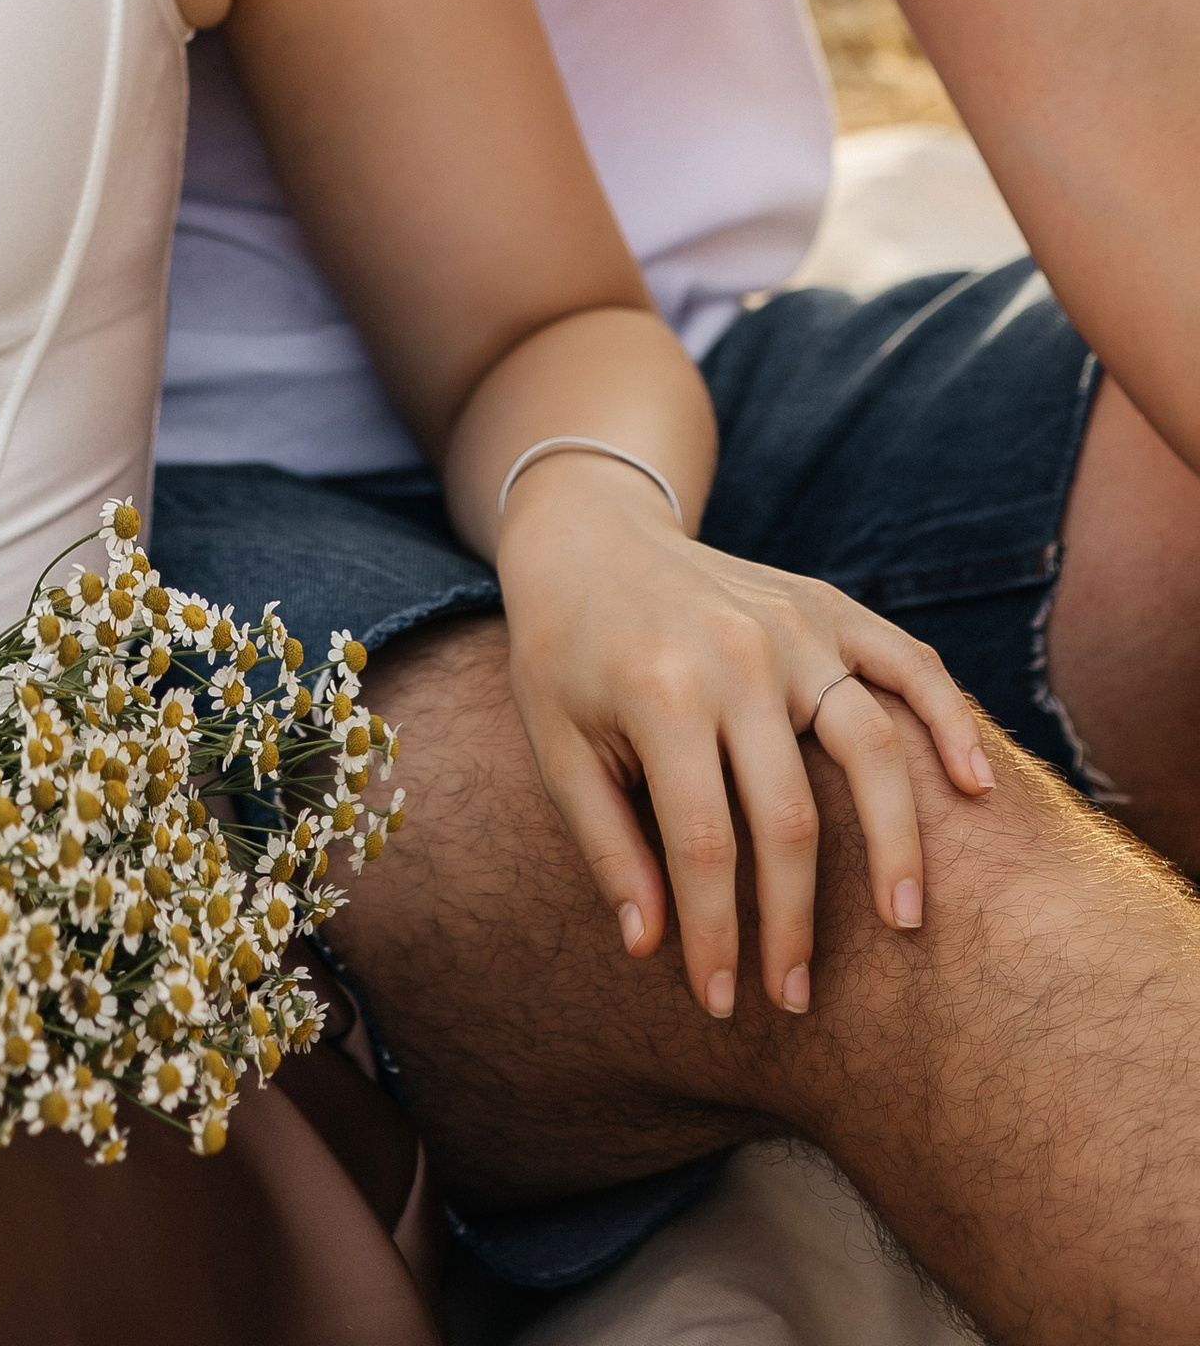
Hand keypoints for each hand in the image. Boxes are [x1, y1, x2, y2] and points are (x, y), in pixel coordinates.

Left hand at [495, 462, 996, 1018]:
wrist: (585, 533)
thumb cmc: (563, 653)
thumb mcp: (558, 746)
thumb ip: (606, 847)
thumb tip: (650, 949)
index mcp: (661, 693)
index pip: (706, 847)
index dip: (716, 935)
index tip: (720, 1001)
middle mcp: (736, 656)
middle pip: (790, 817)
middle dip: (794, 923)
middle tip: (796, 996)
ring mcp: (790, 626)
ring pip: (869, 746)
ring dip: (895, 843)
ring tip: (903, 922)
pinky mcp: (825, 606)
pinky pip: (907, 661)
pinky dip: (950, 720)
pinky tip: (975, 786)